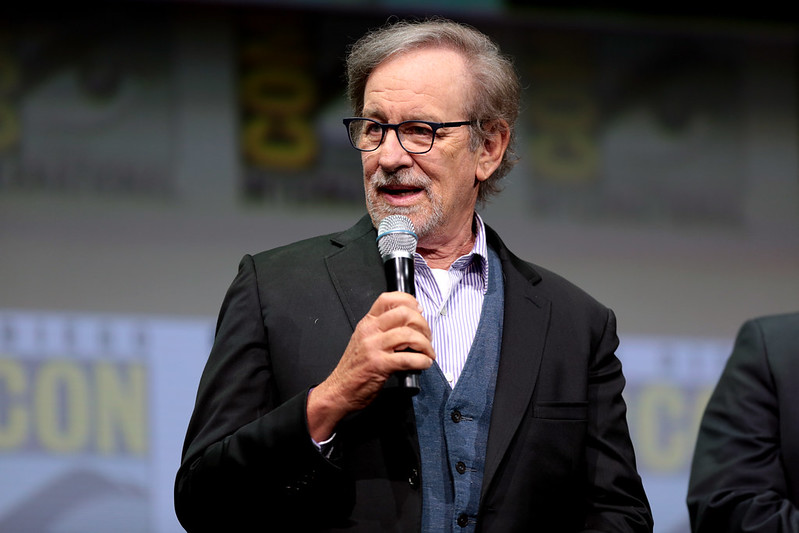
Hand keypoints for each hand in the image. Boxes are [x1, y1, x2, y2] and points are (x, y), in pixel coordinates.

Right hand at [307, 292, 434, 440]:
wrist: (339, 390)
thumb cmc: (355, 368)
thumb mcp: (365, 340)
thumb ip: (383, 330)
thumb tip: (410, 324)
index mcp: (367, 323)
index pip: (388, 299)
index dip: (408, 301)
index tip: (419, 311)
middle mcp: (370, 331)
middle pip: (404, 313)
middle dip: (423, 324)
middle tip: (427, 337)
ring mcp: (373, 347)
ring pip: (408, 334)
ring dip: (425, 344)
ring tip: (428, 353)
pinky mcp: (379, 364)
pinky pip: (408, 358)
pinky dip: (422, 361)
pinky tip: (424, 364)